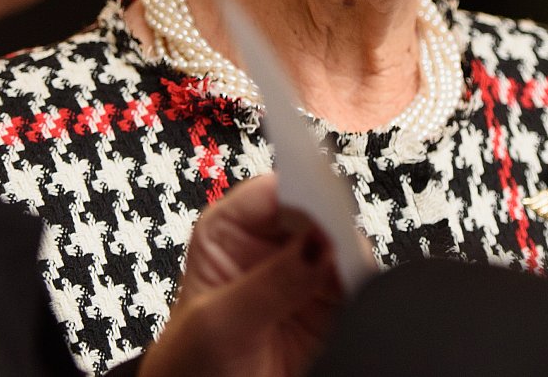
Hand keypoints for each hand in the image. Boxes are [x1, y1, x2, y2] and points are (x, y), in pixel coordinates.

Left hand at [140, 174, 343, 376]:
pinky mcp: (326, 309)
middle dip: (332, 227)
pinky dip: (361, 288)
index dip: (303, 191)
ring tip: (345, 274)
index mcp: (228, 230)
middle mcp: (267, 247)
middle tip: (338, 244)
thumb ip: (272, 281)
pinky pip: (356, 287)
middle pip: (316, 214)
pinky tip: (353, 296)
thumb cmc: (187, 369)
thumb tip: (319, 242)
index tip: (324, 206)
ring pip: (342, 249)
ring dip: (349, 259)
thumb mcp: (220, 322)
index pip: (276, 189)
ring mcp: (300, 278)